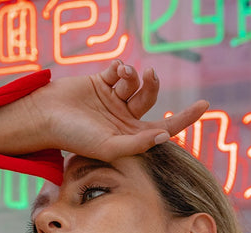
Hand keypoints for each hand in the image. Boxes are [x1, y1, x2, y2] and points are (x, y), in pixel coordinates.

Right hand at [0, 61, 207, 160]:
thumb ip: (137, 143)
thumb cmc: (75, 137)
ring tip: (121, 77)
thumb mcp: (109, 145)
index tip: (204, 105)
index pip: (163, 129)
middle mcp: (123, 120)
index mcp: (128, 138)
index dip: (184, 119)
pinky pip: (122, 71)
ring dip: (133, 77)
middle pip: (151, 100)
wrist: (45, 116)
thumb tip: (164, 136)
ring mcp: (113, 101)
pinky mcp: (102, 84)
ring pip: (137, 84)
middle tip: (147, 77)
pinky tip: (112, 72)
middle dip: (152, 86)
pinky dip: (121, 69)